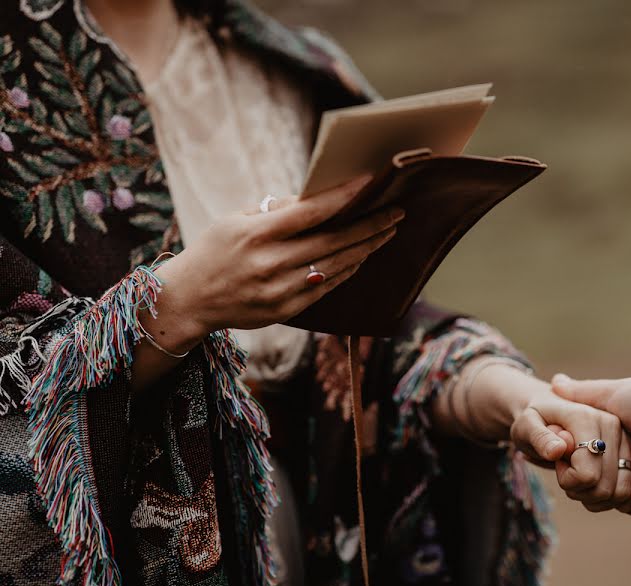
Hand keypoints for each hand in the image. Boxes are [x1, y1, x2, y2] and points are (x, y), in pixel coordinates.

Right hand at [146, 175, 401, 352]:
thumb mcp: (235, 220)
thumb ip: (276, 211)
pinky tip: (363, 256)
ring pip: (337, 265)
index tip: (371, 183)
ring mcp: (280, 290)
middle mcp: (271, 263)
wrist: (188, 300)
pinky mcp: (286, 310)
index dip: (345, 197)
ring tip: (387, 232)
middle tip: (396, 212)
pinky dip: (348, 269)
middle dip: (370, 225)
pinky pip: (327, 287)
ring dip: (367, 248)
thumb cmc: (214, 251)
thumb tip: (316, 198)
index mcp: (257, 233)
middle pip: (334, 241)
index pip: (311, 211)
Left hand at [508, 384, 630, 511]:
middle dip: (579, 491)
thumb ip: (538, 437)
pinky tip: (591, 483)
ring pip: (620, 494)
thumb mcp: (525, 426)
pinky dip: (608, 496)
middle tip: (565, 471)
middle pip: (604, 488)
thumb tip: (559, 450)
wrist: (548, 412)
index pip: (587, 474)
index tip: (557, 462)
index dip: (567, 480)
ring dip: (594, 496)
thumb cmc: (534, 420)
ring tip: (577, 477)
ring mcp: (627, 438)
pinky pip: (629, 492)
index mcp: (587, 417)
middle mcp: (613, 425)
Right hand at [551, 374, 630, 517]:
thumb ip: (583, 393)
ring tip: (612, 461)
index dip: (567, 448)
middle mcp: (620, 462)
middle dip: (577, 465)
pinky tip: (622, 473)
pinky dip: (609, 490)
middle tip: (580, 453)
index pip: (577, 451)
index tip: (561, 440)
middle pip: (579, 475)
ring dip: (594, 478)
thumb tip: (556, 383)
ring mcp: (629, 483)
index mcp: (615, 439)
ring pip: (590, 493)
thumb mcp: (612, 394)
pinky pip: (609, 502)